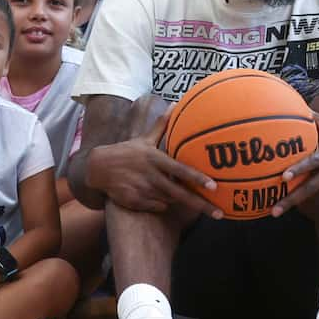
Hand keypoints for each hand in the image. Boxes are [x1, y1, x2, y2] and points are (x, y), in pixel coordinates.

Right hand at [83, 138, 219, 220]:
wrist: (99, 168)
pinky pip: (157, 207)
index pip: (181, 170)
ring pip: (169, 200)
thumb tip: (175, 105)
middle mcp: (151, 176)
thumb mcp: (144, 139)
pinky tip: (153, 195)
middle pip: (180, 194)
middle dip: (201, 205)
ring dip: (175, 198)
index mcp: (155, 159)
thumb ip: (162, 126)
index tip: (214, 186)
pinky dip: (160, 204)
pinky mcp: (134, 202)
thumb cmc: (127, 152)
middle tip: (219, 213)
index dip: (197, 178)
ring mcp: (143, 191)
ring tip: (172, 192)